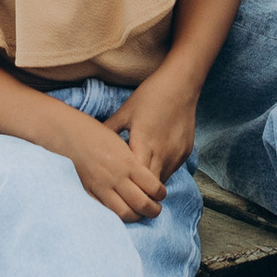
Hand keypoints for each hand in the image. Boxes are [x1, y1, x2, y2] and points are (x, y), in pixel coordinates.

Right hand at [69, 116, 164, 220]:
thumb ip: (131, 160)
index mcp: (126, 162)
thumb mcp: (119, 142)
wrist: (65, 133)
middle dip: (153, 210)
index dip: (160, 194)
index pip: (152, 186)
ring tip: (140, 214)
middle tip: (156, 209)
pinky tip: (120, 211)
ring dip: (136, 216)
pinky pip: (106, 212)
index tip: (162, 194)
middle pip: (141, 204)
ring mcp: (101, 188)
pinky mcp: (88, 193)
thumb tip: (146, 175)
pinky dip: (116, 215)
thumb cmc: (94, 133)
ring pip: (124, 213)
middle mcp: (115, 177)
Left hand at [107, 74, 197, 190]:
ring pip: (162, 181)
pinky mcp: (186, 153)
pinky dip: (161, 172)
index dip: (126, 186)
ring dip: (150, 184)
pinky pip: (172, 171)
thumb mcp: (126, 111)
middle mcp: (162, 153)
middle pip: (150, 187)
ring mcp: (176, 155)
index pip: (135, 180)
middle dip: (138, 192)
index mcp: (144, 143)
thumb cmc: (151, 95)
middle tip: (126, 193)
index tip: (116, 189)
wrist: (181, 83)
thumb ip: (109, 129)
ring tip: (137, 183)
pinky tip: (152, 166)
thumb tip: (90, 141)